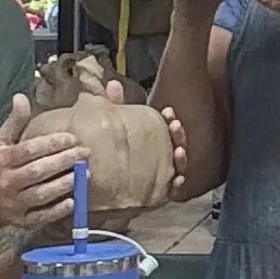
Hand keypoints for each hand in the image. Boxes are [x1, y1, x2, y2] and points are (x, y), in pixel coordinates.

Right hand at [0, 95, 82, 232]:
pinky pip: (41, 216)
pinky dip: (57, 210)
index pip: (28, 150)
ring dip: (63, 184)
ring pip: (41, 194)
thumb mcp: (0, 142)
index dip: (51, 144)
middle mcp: (7, 181)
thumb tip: (21, 97)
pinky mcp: (22, 221)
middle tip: (85, 153)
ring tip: (85, 174)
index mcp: (2, 159)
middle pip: (37, 172)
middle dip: (62, 162)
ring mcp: (14, 203)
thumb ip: (14, 122)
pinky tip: (74, 201)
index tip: (72, 138)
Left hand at [100, 80, 191, 203]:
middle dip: (178, 136)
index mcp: (150, 140)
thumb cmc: (107, 153)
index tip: (168, 112)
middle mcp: (159, 157)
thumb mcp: (111, 125)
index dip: (169, 121)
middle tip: (174, 126)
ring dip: (181, 158)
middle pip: (175, 146)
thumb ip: (114, 105)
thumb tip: (113, 83)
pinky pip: (172, 191)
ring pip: (178, 166)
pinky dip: (177, 185)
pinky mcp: (157, 194)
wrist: (97, 189)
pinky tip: (177, 179)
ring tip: (179, 151)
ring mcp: (161, 175)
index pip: (165, 129)